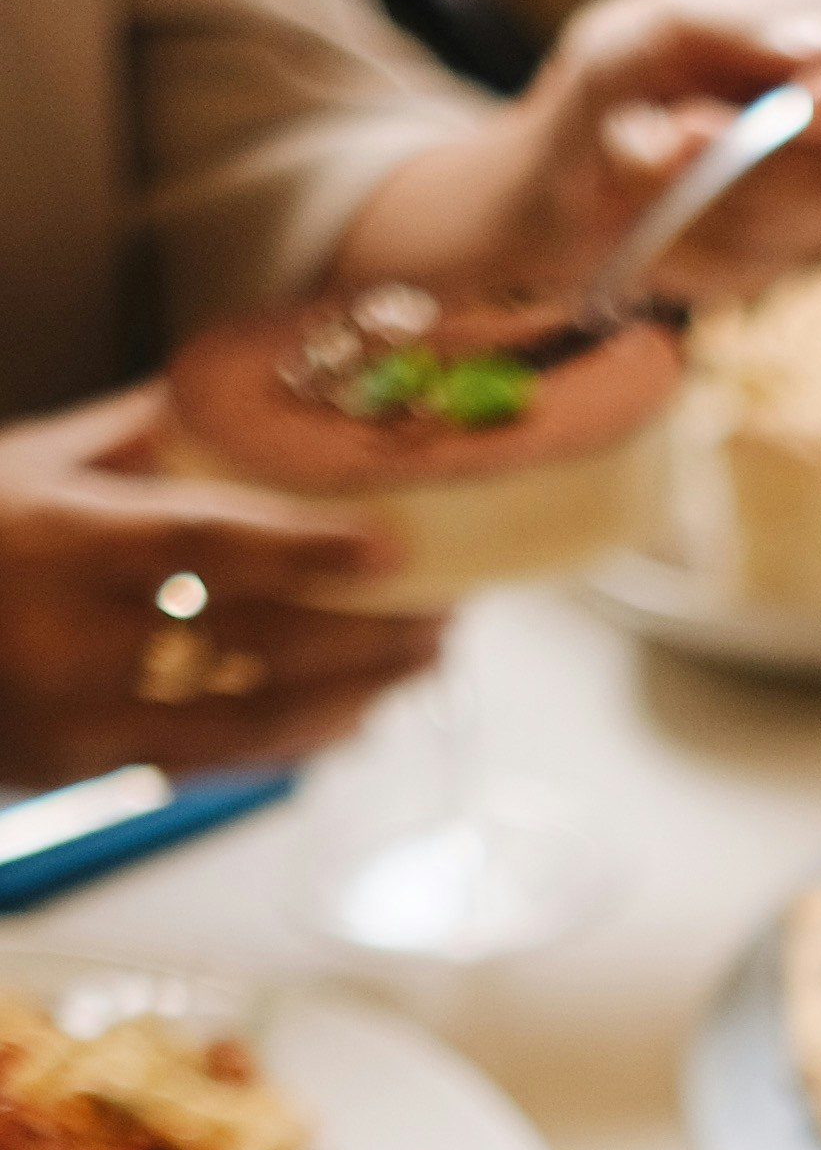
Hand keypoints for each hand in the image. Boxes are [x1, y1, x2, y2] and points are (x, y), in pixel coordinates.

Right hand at [0, 389, 441, 786]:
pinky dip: (294, 739)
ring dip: (352, 697)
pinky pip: (214, 761)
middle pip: (251, 643)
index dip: (304, 549)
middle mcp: (69, 636)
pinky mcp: (84, 770)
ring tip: (421, 665)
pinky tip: (352, 716)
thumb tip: (252, 380)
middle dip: (366, 635)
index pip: (201, 543)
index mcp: (54, 537)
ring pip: (249, 719)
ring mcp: (76, 717)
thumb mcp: (25, 463)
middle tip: (449, 611)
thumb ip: (137, 434)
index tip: (392, 546)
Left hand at [343, 0, 820, 309]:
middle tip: (677, 132)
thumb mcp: (656, 23)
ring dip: (711, 198)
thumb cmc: (618, 77)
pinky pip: (758, 266)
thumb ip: (739, 25)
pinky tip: (657, 207)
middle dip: (762, 163)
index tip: (814, 107)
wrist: (557, 182)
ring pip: (813, 226)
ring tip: (649, 153)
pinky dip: (688, 236)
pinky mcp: (793, 260)